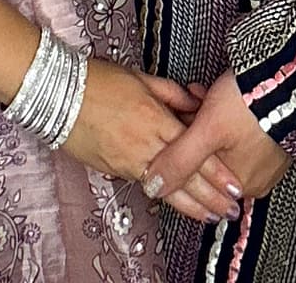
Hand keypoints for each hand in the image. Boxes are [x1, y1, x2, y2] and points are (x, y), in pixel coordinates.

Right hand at [61, 60, 244, 223]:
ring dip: (191, 205)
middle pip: (184, 176)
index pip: (194, 151)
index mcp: (155, 118)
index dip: (216, 171)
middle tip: (232, 210)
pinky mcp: (114, 169)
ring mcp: (128, 160)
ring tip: (211, 216)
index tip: (235, 184)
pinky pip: (144, 185)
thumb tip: (195, 105)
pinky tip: (178, 205)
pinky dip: (164, 197)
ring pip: (166, 189)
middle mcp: (145, 144)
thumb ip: (172, 94)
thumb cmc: (100, 81)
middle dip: (211, 196)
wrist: (61, 95)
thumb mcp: (142, 79)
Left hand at [140, 70, 289, 205]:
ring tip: (207, 95)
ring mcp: (265, 158)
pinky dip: (226, 112)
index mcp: (237, 185)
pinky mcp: (271, 136)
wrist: (291, 75)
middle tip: (193, 105)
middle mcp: (254, 177)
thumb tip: (153, 186)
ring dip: (207, 116)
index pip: (196, 175)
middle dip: (195, 127)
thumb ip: (178, 161)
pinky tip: (220, 93)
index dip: (183, 144)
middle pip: (207, 156)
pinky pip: (239, 129)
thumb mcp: (206, 130)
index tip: (182, 121)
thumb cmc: (253, 103)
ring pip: (221, 140)